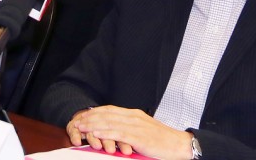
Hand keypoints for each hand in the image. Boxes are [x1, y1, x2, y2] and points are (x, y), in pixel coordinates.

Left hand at [68, 106, 193, 158]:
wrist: (179, 145)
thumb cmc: (162, 140)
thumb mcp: (144, 130)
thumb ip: (130, 128)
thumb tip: (117, 130)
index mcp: (134, 114)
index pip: (110, 110)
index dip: (95, 112)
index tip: (83, 115)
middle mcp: (133, 117)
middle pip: (107, 114)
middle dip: (90, 117)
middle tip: (77, 120)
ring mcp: (136, 126)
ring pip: (110, 123)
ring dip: (93, 124)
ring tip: (81, 127)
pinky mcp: (139, 137)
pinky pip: (119, 133)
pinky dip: (105, 133)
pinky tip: (96, 134)